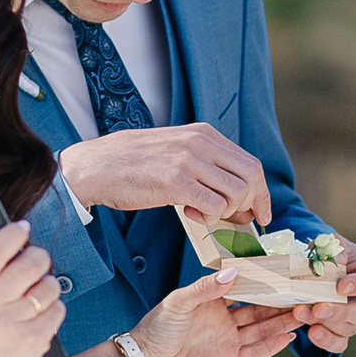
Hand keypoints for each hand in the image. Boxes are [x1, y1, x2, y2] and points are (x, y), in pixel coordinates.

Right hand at [0, 224, 65, 356]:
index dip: (13, 234)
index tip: (22, 229)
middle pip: (30, 262)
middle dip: (38, 260)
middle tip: (34, 267)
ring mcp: (9, 323)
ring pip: (48, 285)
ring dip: (47, 288)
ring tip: (34, 299)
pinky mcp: (33, 338)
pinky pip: (58, 309)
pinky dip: (53, 311)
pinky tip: (38, 319)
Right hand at [59, 126, 270, 224]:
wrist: (95, 166)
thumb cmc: (132, 163)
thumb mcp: (174, 149)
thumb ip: (203, 163)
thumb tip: (235, 193)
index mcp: (203, 134)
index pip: (250, 163)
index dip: (261, 192)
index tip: (261, 212)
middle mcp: (200, 144)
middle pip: (251, 177)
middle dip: (254, 204)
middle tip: (244, 222)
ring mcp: (188, 162)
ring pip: (236, 194)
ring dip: (227, 213)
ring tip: (205, 215)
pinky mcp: (175, 183)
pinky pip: (214, 207)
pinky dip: (210, 218)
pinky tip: (190, 215)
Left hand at [131, 270, 305, 356]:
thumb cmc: (158, 327)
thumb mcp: (179, 301)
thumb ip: (206, 288)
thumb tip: (234, 273)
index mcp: (214, 301)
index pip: (246, 289)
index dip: (265, 284)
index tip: (285, 275)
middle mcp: (225, 320)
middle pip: (260, 310)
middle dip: (281, 304)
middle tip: (303, 295)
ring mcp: (229, 341)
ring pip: (262, 330)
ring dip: (282, 323)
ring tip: (304, 314)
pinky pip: (256, 353)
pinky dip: (273, 346)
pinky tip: (289, 337)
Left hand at [290, 241, 355, 353]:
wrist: (333, 273)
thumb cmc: (341, 256)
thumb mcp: (339, 245)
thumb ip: (336, 246)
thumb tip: (337, 256)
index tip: (341, 286)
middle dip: (340, 311)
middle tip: (319, 308)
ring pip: (349, 327)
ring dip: (324, 322)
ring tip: (301, 312)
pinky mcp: (351, 333)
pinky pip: (341, 343)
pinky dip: (326, 340)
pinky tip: (312, 332)